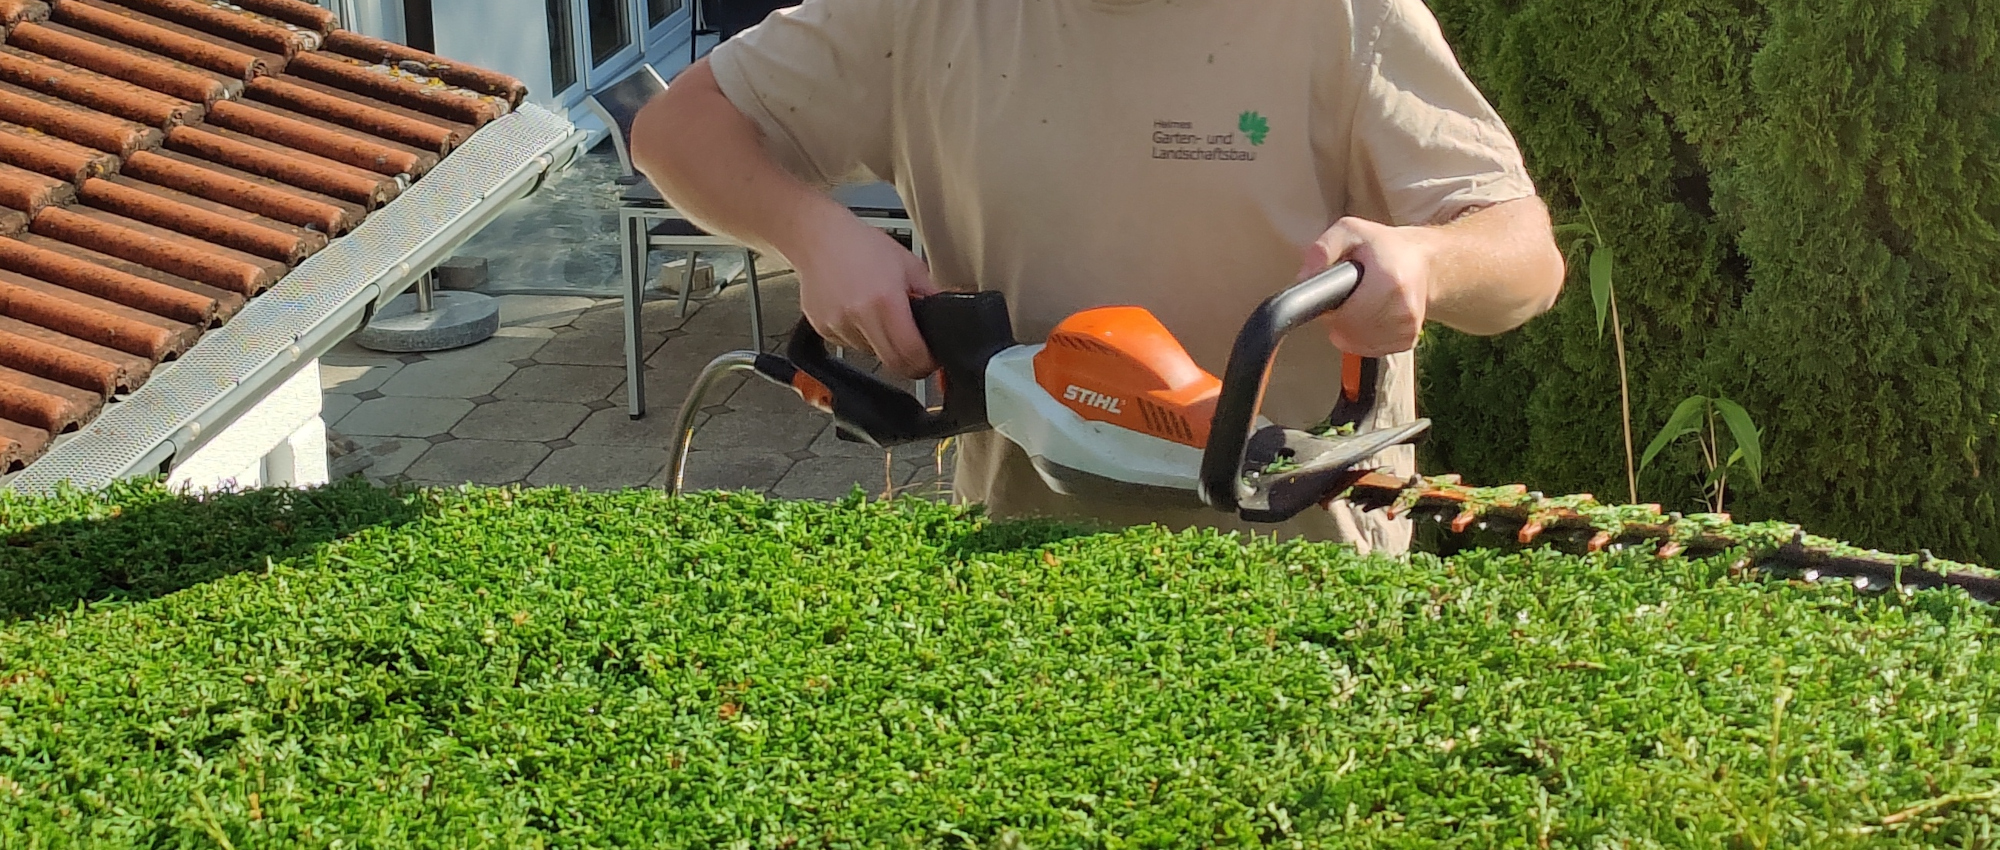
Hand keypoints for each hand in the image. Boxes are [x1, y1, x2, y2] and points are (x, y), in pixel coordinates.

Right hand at [793, 215, 940, 378]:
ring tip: (877, 314)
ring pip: (870, 354)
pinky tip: (857, 311)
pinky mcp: (823, 328)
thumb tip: (946, 315)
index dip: (926, 362)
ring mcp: (838, 325)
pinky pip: (849, 344)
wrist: (819, 237)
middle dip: (909, 362)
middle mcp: (859, 315)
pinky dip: (859, 335)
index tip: (931, 359)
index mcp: (885, 300)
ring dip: (881, 344)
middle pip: (892, 364)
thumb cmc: (861, 245)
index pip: (911, 353)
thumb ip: (930, 293)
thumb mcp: (908, 264)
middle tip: (915, 351)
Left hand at [1299, 216, 1437, 356]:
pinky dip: (1362, 337)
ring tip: (1358, 303)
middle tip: (1345, 297)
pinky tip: (1367, 316)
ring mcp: (1408, 327)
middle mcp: (1403, 308)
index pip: (1346, 316)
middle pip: (1350, 332)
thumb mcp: (1350, 231)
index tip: (1336, 295)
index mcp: (1389, 280)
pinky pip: (1369, 349)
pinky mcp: (1408, 340)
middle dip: (1338, 319)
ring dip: (1348, 329)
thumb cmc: (1383, 246)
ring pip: (1357, 344)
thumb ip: (1324, 249)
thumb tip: (1306, 276)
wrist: (1421, 261)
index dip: (1332, 309)